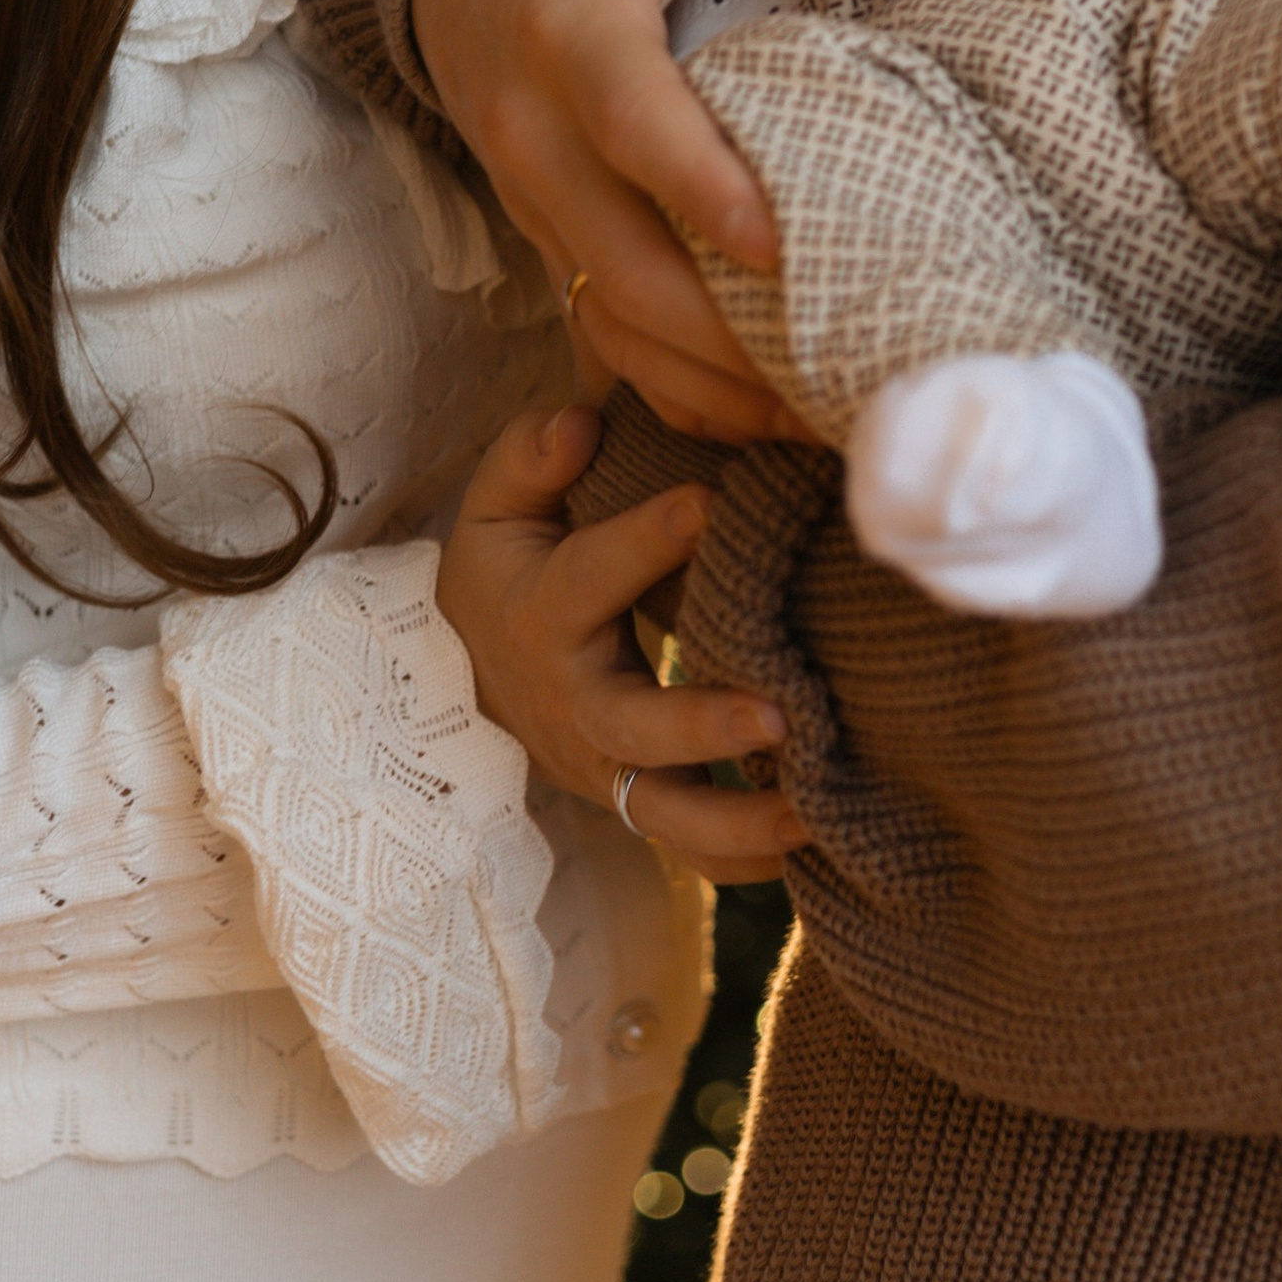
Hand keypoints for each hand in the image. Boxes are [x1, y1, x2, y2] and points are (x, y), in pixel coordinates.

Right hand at [411, 0, 943, 440]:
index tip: (779, 247)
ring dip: (699, 374)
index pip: (630, 123)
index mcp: (572, 26)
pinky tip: (749, 407)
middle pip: (615, 256)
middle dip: (717, 329)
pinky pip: (591, 322)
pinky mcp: (534, 227)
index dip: (701, 189)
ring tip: (809, 407)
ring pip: (602, 311)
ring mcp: (526, 191)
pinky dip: (664, 380)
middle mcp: (534, 127)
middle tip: (830, 363)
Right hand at [442, 407, 809, 879]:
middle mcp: (574, 699)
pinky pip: (686, 849)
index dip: (646, 538)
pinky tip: (817, 850)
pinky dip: (745, 859)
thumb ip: (531, 456)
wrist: (465, 673)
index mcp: (543, 612)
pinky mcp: (630, 801)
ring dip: (739, 821)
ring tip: (816, 814)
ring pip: (663, 812)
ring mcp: (603, 764)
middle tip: (781, 716)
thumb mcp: (496, 506)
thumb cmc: (505, 569)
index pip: (592, 575)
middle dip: (703, 725)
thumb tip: (581, 422)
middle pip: (631, 727)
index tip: (710, 502)